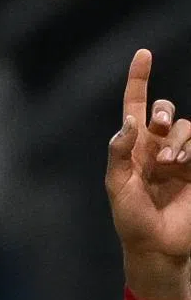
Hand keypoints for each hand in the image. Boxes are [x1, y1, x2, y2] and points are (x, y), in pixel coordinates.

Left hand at [108, 49, 190, 299]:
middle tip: (159, 127)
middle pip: (167, 112)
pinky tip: (185, 165)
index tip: (143, 53)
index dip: (139, 79)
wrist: (157, 245)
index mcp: (132, 147)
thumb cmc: (131, 219)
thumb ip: (120, 152)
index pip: (135, 105)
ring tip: (171, 165)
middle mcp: (156, 147)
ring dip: (179, 141)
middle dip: (166, 113)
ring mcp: (181, 158)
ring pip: (188, 128)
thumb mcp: (117, 186)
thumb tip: (130, 121)